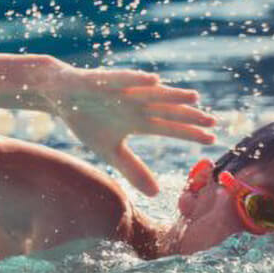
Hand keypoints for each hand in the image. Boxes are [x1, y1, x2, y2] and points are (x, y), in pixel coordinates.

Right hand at [38, 63, 215, 195]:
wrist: (60, 96)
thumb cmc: (87, 120)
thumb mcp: (110, 150)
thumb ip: (132, 169)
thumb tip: (156, 193)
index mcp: (139, 121)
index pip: (169, 127)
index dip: (190, 133)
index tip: (212, 140)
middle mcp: (137, 104)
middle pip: (167, 110)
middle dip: (189, 116)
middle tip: (213, 122)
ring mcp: (123, 90)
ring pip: (152, 93)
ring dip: (172, 95)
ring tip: (194, 98)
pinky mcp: (105, 80)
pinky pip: (124, 79)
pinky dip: (137, 79)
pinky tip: (154, 80)